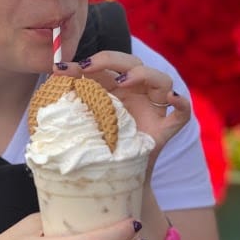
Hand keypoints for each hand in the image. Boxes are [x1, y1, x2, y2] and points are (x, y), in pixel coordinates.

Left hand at [54, 51, 190, 160]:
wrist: (110, 179)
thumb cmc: (95, 146)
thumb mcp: (81, 119)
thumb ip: (72, 97)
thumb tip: (56, 72)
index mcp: (116, 89)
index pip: (108, 65)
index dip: (89, 61)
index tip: (65, 67)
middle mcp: (137, 94)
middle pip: (135, 64)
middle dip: (112, 60)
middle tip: (89, 68)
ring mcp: (154, 110)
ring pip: (163, 80)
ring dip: (144, 75)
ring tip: (124, 81)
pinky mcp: (165, 130)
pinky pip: (183, 114)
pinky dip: (182, 103)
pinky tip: (173, 99)